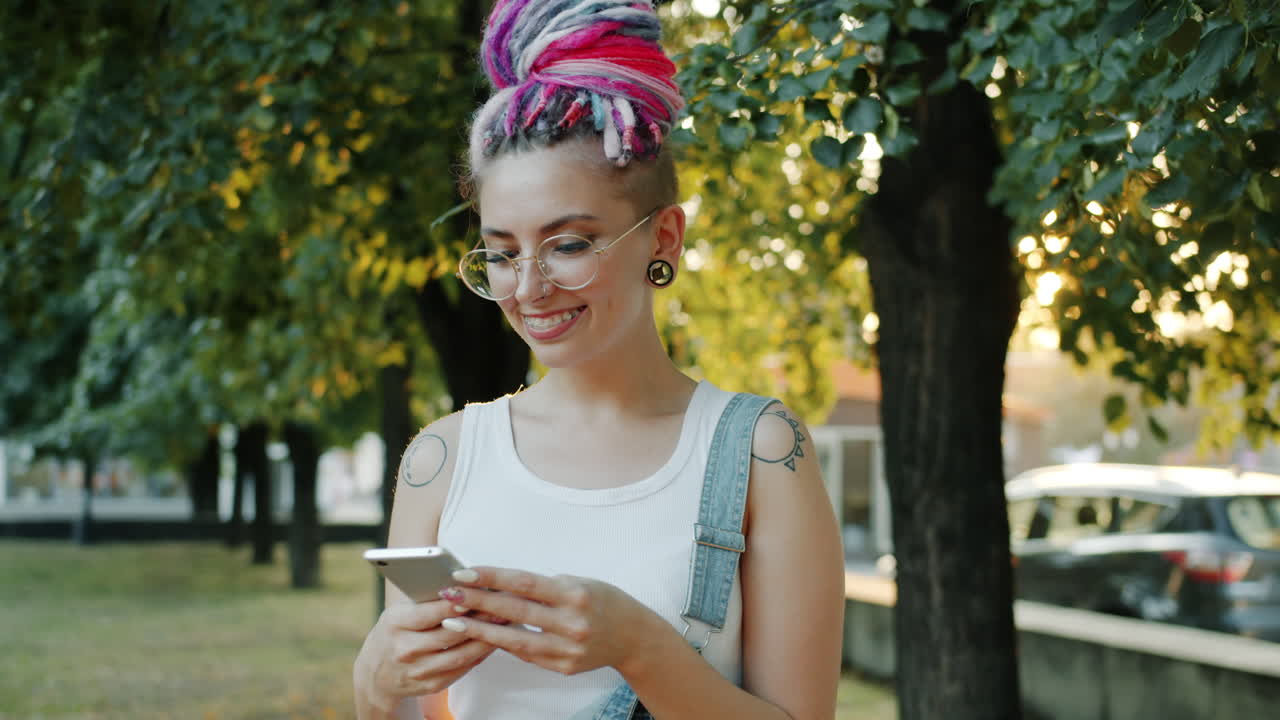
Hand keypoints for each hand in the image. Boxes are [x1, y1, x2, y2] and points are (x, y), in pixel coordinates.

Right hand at [353, 599, 495, 713]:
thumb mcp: (400, 611)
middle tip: (502, 604)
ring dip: (486, 638)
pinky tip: (494, 640)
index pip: (429, 613)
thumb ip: (425, 599)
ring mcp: (418, 670)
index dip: (455, 603)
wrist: (377, 673)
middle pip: (449, 634)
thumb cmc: (395, 631)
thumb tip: (462, 582)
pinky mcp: (431, 685)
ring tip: (505, 621)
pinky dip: (480, 654)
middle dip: (479, 618)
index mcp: (395, 624)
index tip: (477, 591)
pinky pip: (462, 668)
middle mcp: (404, 649)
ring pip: (460, 654)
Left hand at [437, 567, 658, 676]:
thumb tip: (501, 584)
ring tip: (452, 620)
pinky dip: (502, 643)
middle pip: (515, 611)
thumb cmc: (603, 601)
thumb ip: (545, 587)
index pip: (525, 583)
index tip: (464, 573)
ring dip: (480, 629)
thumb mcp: (580, 582)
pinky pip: (526, 654)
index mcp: (575, 594)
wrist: (633, 637)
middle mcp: (571, 622)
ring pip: (515, 639)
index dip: (492, 577)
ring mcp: (567, 648)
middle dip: (478, 602)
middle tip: (448, 594)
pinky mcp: (563, 667)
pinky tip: (481, 635)